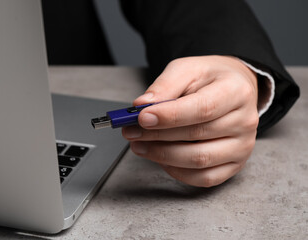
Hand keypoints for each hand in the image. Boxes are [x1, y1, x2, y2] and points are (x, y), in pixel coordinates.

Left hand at [122, 55, 258, 186]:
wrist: (233, 88)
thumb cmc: (210, 79)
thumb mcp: (187, 69)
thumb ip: (165, 86)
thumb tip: (142, 106)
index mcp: (236, 91)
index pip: (203, 109)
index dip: (170, 116)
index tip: (141, 117)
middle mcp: (245, 121)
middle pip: (197, 135)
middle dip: (157, 135)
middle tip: (131, 131)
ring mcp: (242, 146)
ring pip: (198, 160)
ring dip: (162, 155)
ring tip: (139, 144)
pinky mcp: (235, 165)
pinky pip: (203, 178)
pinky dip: (176, 171)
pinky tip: (160, 157)